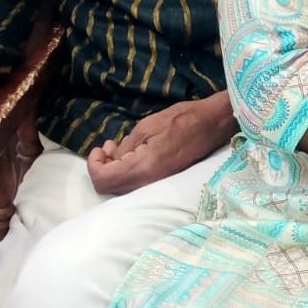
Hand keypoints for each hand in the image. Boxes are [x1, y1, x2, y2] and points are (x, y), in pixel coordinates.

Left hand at [87, 94, 233, 194]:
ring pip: (122, 188)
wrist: (213, 124)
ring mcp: (158, 183)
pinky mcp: (164, 179)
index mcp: (143, 167)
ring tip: (117, 147)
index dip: (94, 166)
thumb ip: (125, 146)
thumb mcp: (146, 126)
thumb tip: (112, 158)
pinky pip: (136, 183)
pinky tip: (131, 153)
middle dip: (102, 168)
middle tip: (107, 147)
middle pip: (110, 188)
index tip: (98, 148)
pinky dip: (126, 171)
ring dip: (113, 170)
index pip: (104, 180)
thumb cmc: (182, 119)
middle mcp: (149, 181)